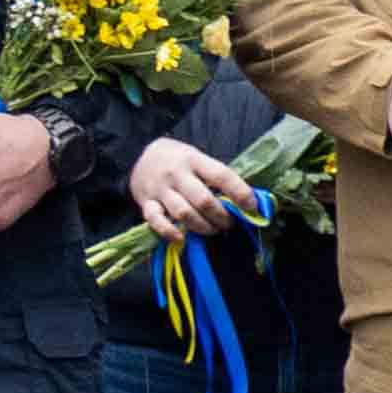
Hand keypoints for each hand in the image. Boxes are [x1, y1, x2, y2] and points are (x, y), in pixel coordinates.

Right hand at [131, 138, 257, 237]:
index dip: (240, 192)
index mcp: (193, 159)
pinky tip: (182, 238)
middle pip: (203, 200)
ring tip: (214, 229)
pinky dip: (169, 232)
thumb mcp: (197, 158)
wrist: (139, 155)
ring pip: (183, 213)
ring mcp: (159, 189)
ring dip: (203, 227)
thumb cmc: (178, 160)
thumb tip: (245, 199)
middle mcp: (176, 174)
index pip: (221, 175)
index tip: (252, 206)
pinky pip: (156, 221)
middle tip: (230, 223)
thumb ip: (215, 176)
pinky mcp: (146, 202)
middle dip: (222, 216)